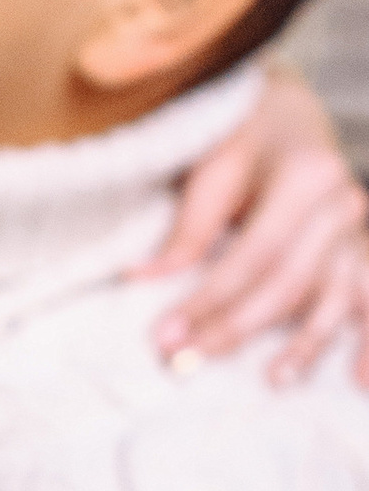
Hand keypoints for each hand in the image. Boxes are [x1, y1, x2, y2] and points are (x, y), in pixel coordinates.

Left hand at [138, 65, 368, 383]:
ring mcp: (358, 230)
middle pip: (289, 284)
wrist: (286, 109)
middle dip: (237, 327)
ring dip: (304, 345)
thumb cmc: (241, 133)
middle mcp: (343, 205)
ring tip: (273, 381)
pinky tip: (359, 380)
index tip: (166, 335)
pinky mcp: (362, 248)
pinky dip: (368, 340)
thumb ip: (190, 226)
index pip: (252, 256)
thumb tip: (144, 279)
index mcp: (307, 176)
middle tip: (190, 361)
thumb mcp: (212, 164)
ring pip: (333, 298)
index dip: (208, 299)